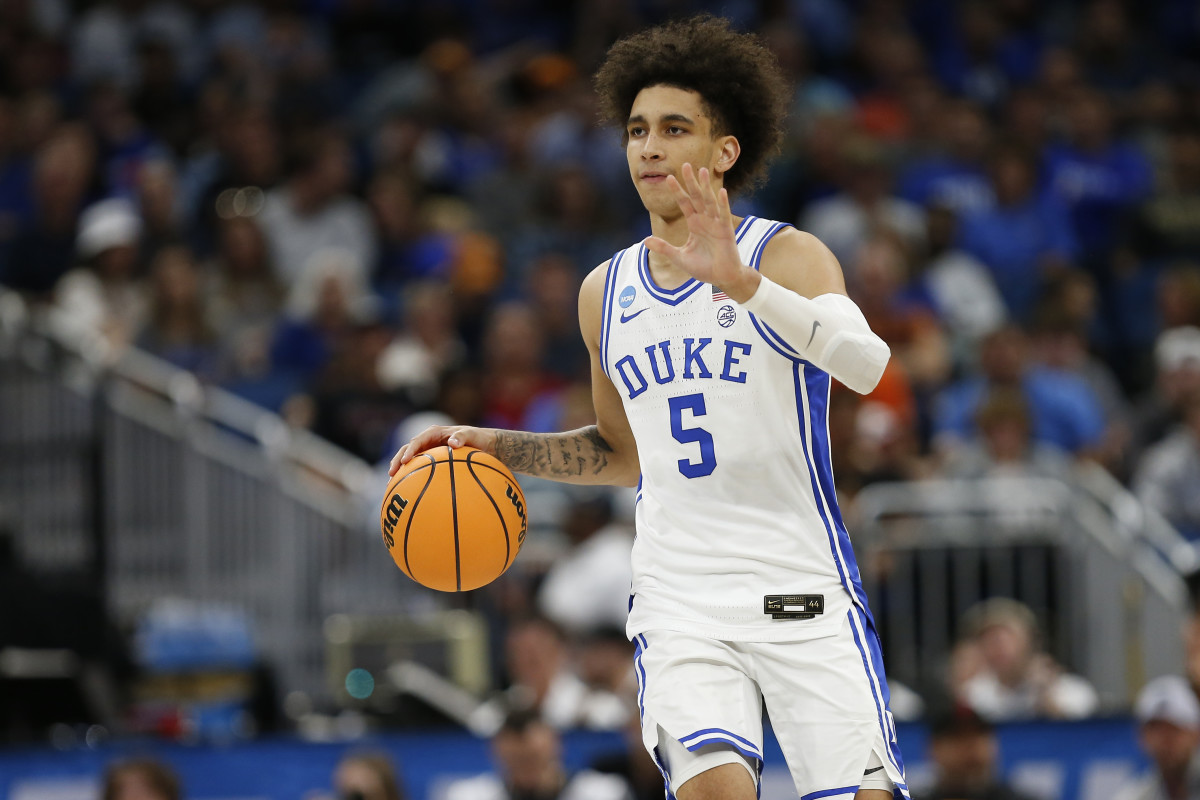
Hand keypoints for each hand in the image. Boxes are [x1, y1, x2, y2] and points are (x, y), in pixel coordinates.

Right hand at [388, 425, 495, 474]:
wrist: (484, 444)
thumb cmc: (478, 438)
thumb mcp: (472, 435)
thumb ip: (462, 437)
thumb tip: (452, 443)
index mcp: (434, 433)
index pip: (417, 441)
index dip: (410, 450)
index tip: (406, 461)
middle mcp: (428, 441)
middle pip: (407, 450)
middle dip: (397, 461)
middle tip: (391, 474)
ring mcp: (428, 451)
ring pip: (409, 460)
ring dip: (399, 470)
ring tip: (390, 484)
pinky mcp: (431, 461)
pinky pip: (418, 469)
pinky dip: (410, 477)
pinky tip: (405, 491)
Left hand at [643, 163, 758, 300]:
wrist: (722, 278)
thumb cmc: (704, 268)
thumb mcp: (679, 257)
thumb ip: (664, 248)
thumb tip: (646, 240)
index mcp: (694, 224)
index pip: (684, 203)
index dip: (677, 191)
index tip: (669, 178)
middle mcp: (705, 220)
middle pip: (696, 197)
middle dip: (691, 182)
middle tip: (685, 165)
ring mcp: (716, 224)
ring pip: (709, 201)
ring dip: (706, 187)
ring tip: (702, 171)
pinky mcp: (726, 231)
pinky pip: (723, 215)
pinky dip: (722, 204)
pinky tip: (721, 191)